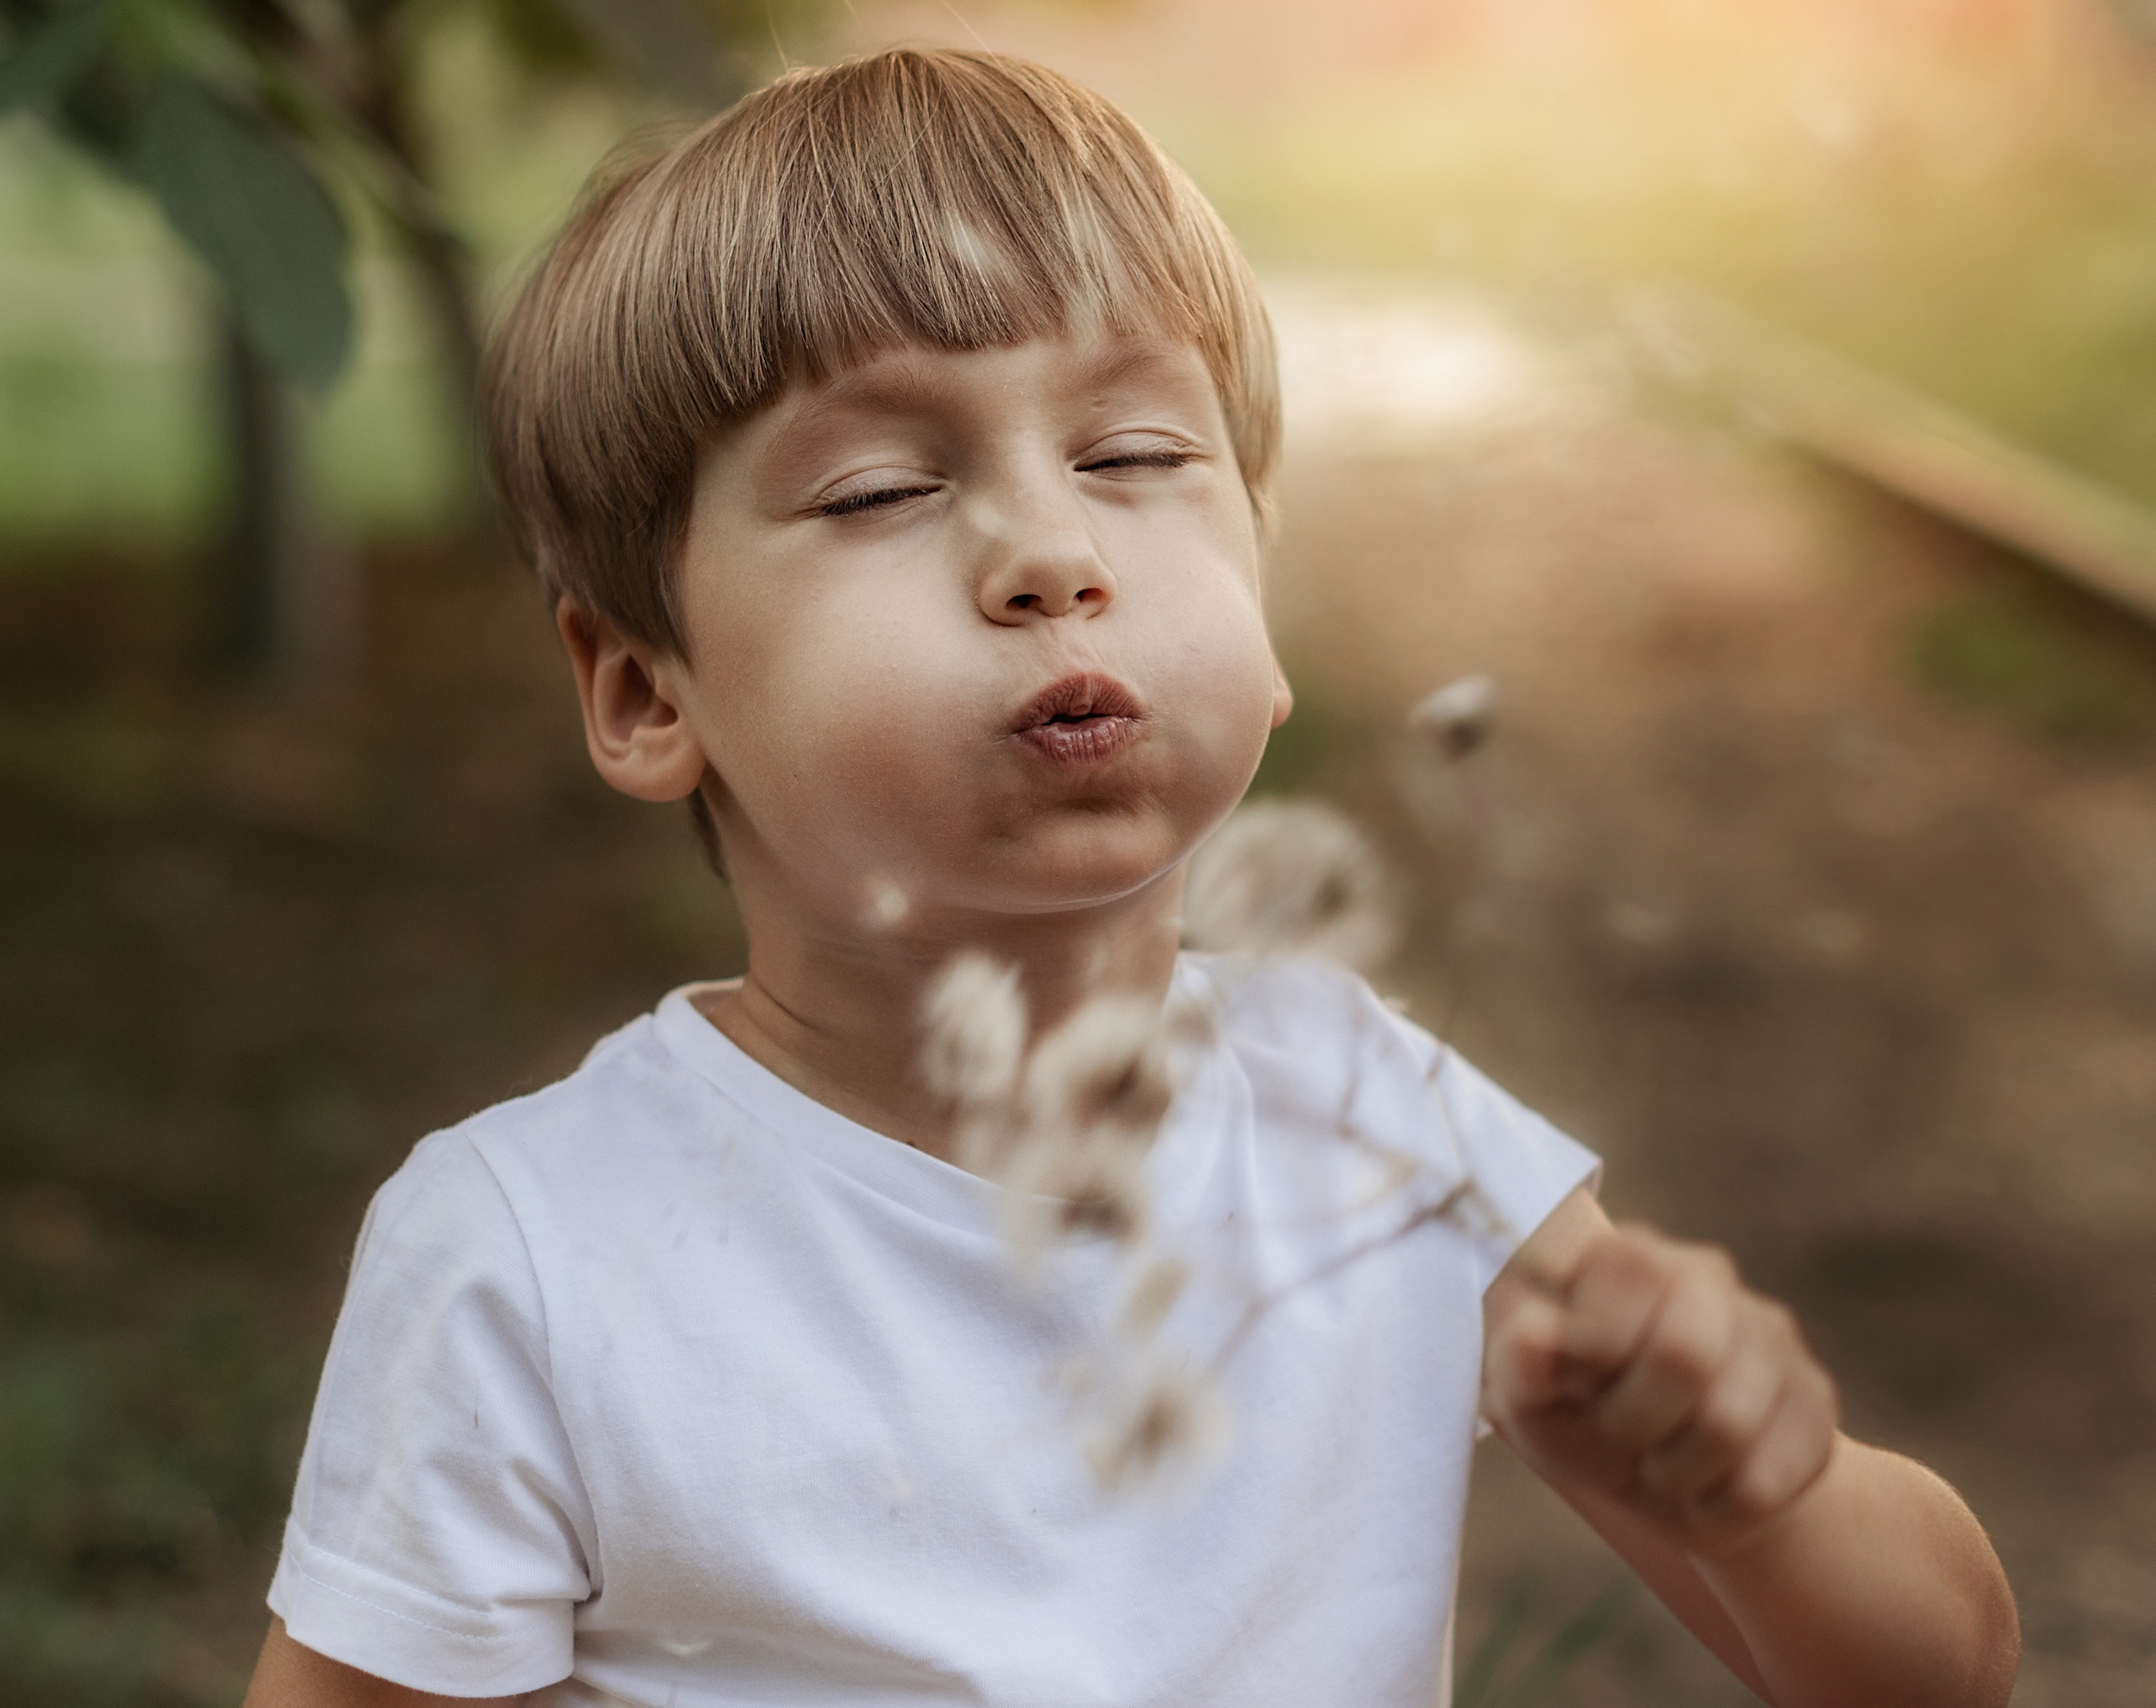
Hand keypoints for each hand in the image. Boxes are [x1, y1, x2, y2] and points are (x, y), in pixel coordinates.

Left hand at [1484, 1222, 1840, 1558]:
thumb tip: (1533, 1335)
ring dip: (1673, 1471)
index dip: (1597, 1345)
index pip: (1630, 1270)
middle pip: (1685, 1353)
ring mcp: (1771, 1333)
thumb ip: (1522, 1365)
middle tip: (1616, 1433)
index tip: (1578, 1380)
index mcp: (1630, 1255)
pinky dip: (1717, 1507)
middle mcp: (1707, 1275)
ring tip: (1658, 1461)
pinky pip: (1767, 1479)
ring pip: (1728, 1425)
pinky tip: (1704, 1486)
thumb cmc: (1580, 1420)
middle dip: (1633, 1421)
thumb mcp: (1532, 1400)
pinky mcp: (1816, 1400)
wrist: (1666, 1482)